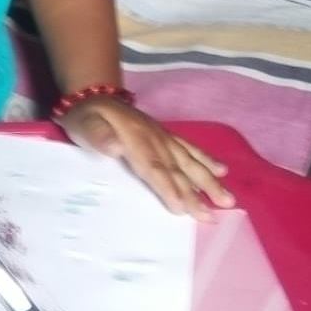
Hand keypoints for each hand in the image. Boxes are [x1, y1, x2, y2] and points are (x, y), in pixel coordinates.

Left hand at [61, 97, 234, 220]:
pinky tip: (222, 170)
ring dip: (208, 180)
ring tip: (227, 199)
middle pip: (176, 168)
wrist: (93, 94)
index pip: (153, 167)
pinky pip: (188, 146)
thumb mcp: (83, 125)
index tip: (181, 208)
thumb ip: (98, 136)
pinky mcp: (165, 134)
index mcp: (134, 138)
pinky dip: (206, 158)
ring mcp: (162, 135)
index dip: (167, 187)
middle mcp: (154, 137)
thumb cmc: (86, 117)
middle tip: (211, 216)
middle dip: (194, 192)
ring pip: (188, 159)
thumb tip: (115, 147)